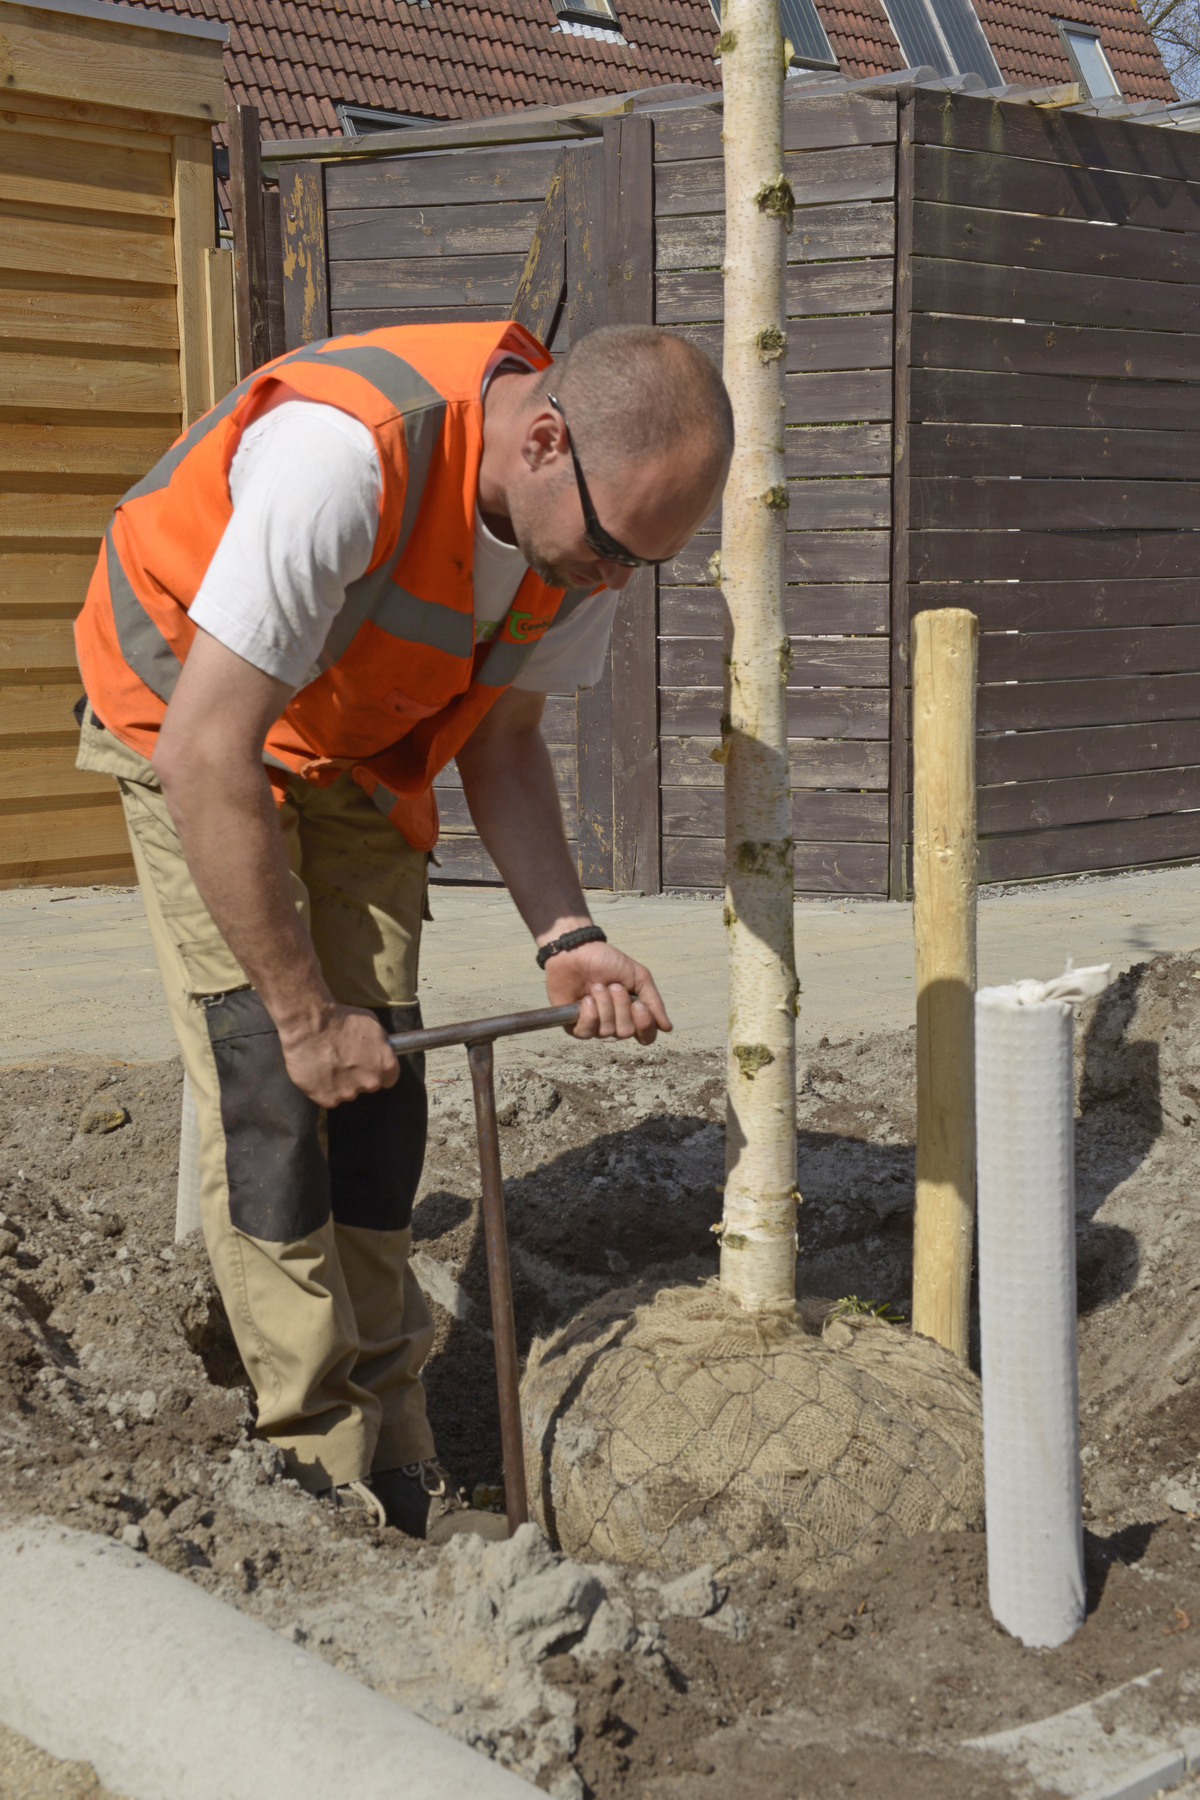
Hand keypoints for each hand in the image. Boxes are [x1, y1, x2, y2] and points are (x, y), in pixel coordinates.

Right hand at [277, 1003, 398, 1106]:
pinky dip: (322, 1088)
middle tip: (343, 1061)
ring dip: (339, 1082)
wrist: (310, 1026)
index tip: (368, 1066)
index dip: (377, 1070)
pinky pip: (327, 1097)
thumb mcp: (371, 1023)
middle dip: (358, 1076)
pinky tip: (317, 1072)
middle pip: (367, 1085)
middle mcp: (370, 1082)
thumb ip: (380, 1041)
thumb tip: (382, 1047)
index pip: (389, 1078)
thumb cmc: (340, 1020)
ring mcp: (349, 1093)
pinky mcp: (328, 1099)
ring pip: (347, 1092)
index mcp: (385, 1064)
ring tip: (327, 1064)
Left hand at [543, 940, 671, 1045]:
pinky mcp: (574, 1025)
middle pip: (626, 1032)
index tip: (638, 1005)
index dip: (645, 1024)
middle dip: (620, 1006)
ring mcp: (594, 1025)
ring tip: (596, 986)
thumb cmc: (606, 961)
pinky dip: (589, 1013)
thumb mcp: (638, 976)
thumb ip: (653, 1001)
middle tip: (613, 986)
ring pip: (607, 1031)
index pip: (646, 1035)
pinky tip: (586, 998)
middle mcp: (614, 1023)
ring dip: (604, 1004)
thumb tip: (667, 1027)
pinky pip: (587, 1032)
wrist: (577, 951)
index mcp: (631, 1013)